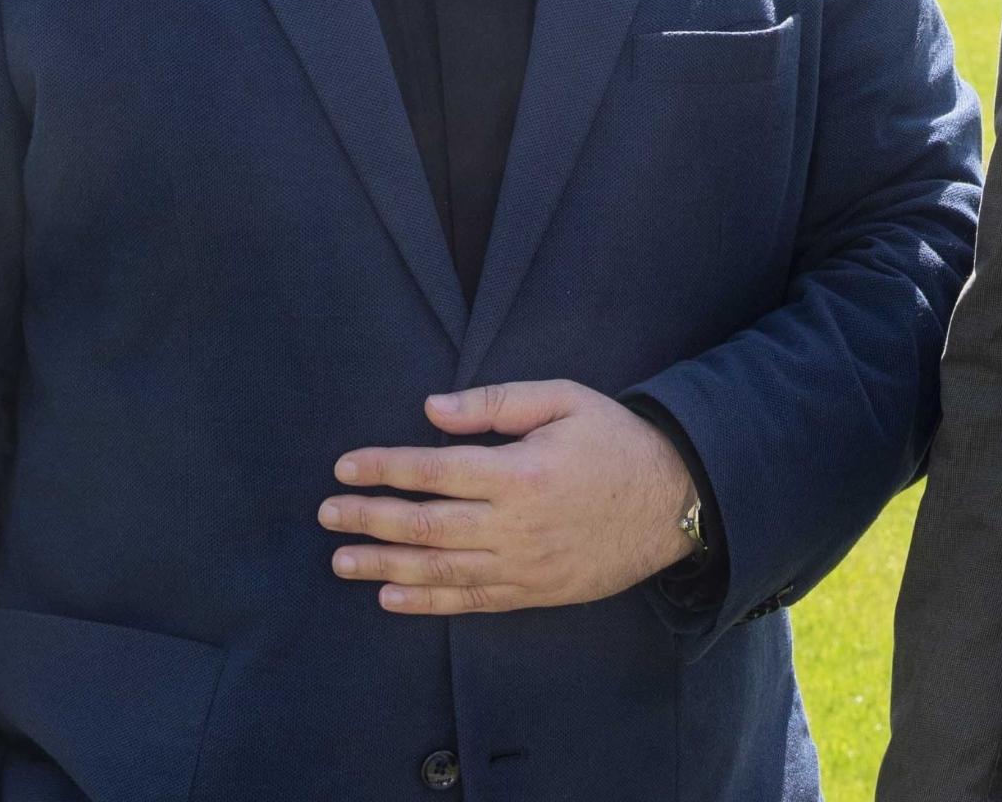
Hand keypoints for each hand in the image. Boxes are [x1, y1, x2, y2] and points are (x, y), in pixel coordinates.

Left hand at [318, 379, 697, 613]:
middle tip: (327, 515)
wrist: (674, 500)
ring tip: (341, 560)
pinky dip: (425, 601)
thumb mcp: (564, 399)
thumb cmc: (616, 440)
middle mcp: (514, 524)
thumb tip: (432, 409)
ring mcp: (523, 565)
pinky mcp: (534, 593)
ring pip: (438, 569)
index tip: (345, 467)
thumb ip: (497, 402)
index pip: (434, 470)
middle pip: (425, 525)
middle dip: (369, 518)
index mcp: (520, 470)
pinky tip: (391, 596)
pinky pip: (469, 601)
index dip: (385, 468)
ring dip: (383, 565)